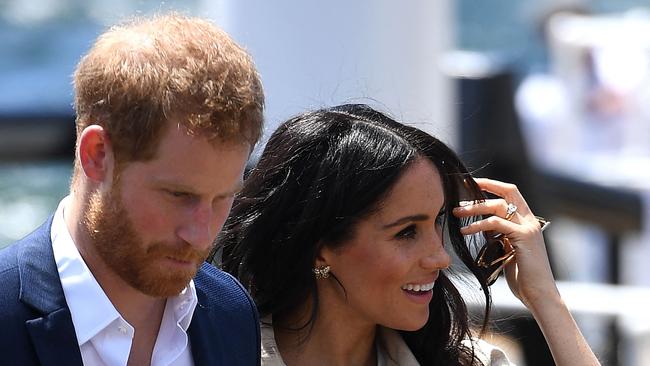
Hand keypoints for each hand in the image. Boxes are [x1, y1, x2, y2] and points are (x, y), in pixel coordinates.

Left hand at [453, 178, 559, 309]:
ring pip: (498, 206)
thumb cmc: (522, 276)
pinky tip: (465, 231)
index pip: (510, 192)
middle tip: (457, 201)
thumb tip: (482, 225)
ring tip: (456, 214)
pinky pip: (496, 223)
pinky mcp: (523, 237)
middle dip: (479, 194)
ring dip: (474, 208)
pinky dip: (478, 225)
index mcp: (527, 221)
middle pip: (504, 195)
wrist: (539, 294)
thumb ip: (499, 235)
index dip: (491, 185)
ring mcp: (528, 228)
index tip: (471, 184)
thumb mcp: (507, 250)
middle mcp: (530, 221)